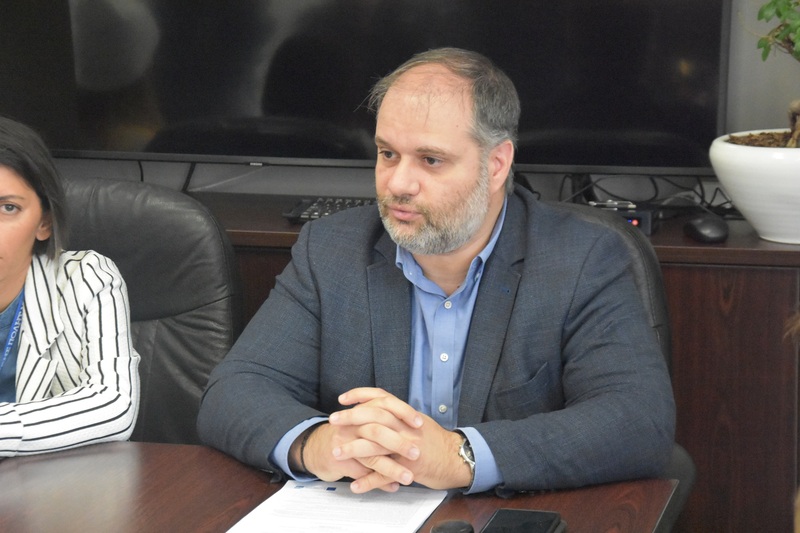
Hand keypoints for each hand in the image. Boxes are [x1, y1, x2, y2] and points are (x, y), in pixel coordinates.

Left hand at [330, 387, 471, 491]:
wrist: (457, 458)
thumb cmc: (437, 441)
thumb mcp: (417, 421)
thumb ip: (398, 415)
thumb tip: (379, 408)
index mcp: (406, 415)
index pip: (381, 397)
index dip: (360, 395)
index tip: (342, 399)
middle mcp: (406, 428)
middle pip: (374, 417)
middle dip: (350, 419)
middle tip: (333, 421)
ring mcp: (407, 448)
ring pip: (375, 446)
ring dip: (353, 450)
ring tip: (337, 453)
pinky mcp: (409, 469)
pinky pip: (385, 475)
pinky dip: (368, 481)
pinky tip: (355, 485)